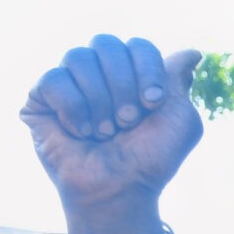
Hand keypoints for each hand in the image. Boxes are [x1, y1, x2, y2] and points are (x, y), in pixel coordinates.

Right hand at [20, 35, 202, 210]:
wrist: (119, 190)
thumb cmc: (150, 160)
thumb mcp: (179, 120)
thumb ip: (179, 81)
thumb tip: (193, 52)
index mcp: (131, 74)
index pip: (137, 45)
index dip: (147, 70)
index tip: (153, 103)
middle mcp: (98, 74)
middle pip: (105, 43)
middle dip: (122, 84)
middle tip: (128, 121)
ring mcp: (68, 84)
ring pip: (77, 57)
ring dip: (99, 100)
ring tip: (106, 132)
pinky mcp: (40, 100)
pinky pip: (53, 79)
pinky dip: (73, 109)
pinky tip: (81, 133)